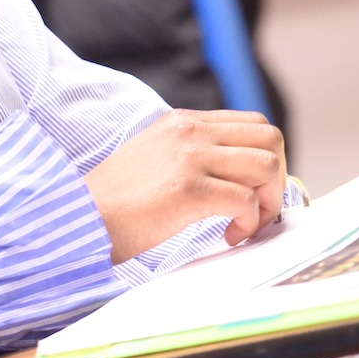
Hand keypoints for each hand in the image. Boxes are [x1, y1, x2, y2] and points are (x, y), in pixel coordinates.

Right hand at [82, 109, 286, 262]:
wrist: (83, 217)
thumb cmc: (117, 200)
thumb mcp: (157, 156)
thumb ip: (194, 153)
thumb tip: (239, 175)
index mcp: (182, 122)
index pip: (253, 124)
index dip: (266, 159)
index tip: (255, 190)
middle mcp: (189, 131)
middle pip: (270, 138)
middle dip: (275, 178)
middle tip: (258, 208)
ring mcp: (190, 157)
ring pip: (266, 166)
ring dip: (267, 202)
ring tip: (244, 223)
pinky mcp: (189, 189)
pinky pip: (246, 201)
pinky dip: (248, 223)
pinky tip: (228, 235)